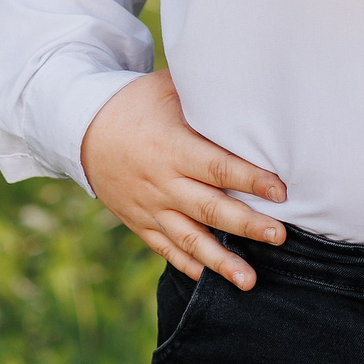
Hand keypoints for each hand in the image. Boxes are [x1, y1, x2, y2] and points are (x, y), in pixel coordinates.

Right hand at [82, 69, 286, 289]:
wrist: (82, 131)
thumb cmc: (136, 104)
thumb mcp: (168, 89)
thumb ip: (205, 94)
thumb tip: (249, 82)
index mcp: (171, 148)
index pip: (216, 167)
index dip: (250, 179)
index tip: (281, 191)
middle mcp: (161, 183)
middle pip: (209, 208)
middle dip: (247, 225)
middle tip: (280, 236)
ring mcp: (149, 207)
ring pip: (189, 240)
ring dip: (221, 262)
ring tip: (250, 282)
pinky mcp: (140, 222)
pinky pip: (167, 249)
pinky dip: (189, 265)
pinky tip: (213, 279)